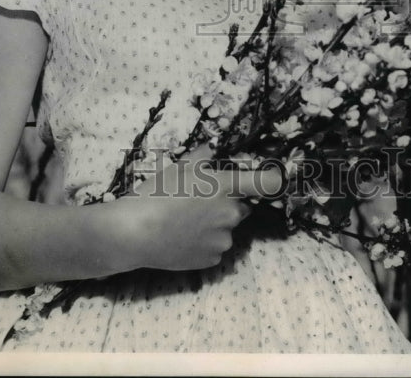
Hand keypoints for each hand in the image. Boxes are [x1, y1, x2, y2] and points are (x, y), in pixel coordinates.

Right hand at [120, 144, 282, 271]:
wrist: (135, 232)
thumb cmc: (155, 193)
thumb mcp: (177, 167)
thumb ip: (200, 159)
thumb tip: (210, 151)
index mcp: (224, 186)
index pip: (265, 183)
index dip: (272, 181)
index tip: (275, 181)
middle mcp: (230, 213)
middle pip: (240, 208)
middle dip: (227, 205)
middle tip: (199, 203)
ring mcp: (223, 239)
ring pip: (226, 229)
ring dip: (214, 226)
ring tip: (184, 223)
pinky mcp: (212, 259)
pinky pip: (215, 247)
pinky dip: (204, 243)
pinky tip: (182, 238)